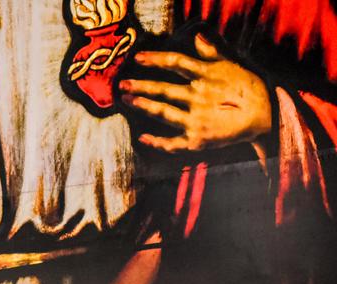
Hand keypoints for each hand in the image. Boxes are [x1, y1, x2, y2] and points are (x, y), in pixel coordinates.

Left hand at [119, 34, 271, 152]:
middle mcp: (198, 96)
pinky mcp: (197, 139)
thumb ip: (211, 53)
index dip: (154, 59)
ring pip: (163, 111)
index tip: (137, 57)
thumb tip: (197, 37)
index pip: (175, 62)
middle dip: (140, 85)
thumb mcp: (232, 66)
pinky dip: (156, 141)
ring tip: (127, 100)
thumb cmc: (249, 88)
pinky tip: (142, 138)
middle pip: (163, 89)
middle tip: (122, 84)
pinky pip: (172, 142)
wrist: (267, 116)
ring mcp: (196, 119)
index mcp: (206, 75)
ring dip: (143, 105)